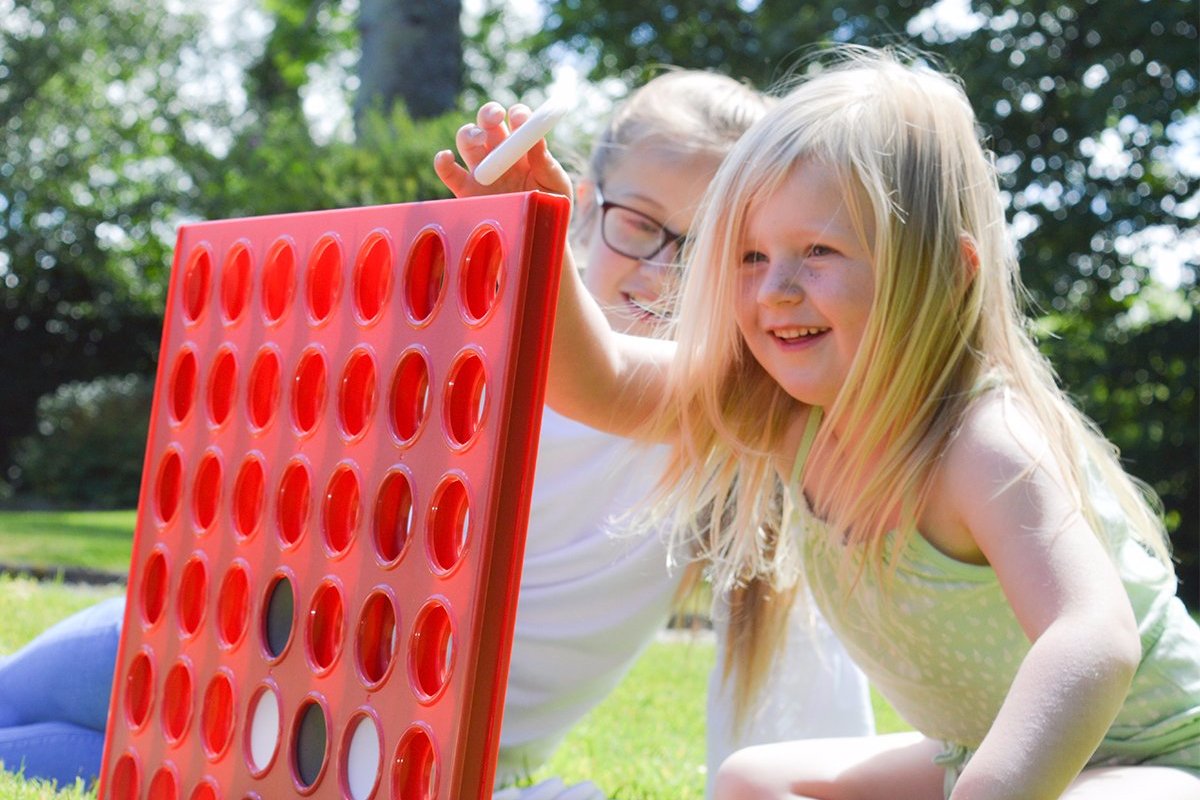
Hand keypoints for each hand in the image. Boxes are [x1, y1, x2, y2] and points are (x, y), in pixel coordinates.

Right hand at [433, 101, 572, 200]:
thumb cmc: (550, 208)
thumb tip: (537, 138)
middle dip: (488, 114)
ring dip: (469, 133)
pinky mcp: (465, 190)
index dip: (517, 114)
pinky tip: (447, 157)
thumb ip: (546, 163)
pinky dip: (442, 162)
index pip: (517, 120)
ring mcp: (481, 171)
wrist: (537, 238)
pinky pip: (448, 172)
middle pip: (487, 123)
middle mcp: (499, 153)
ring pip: (467, 140)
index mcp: (523, 147)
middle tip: (495, 117)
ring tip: (479, 138)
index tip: (520, 118)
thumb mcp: (556, 185)